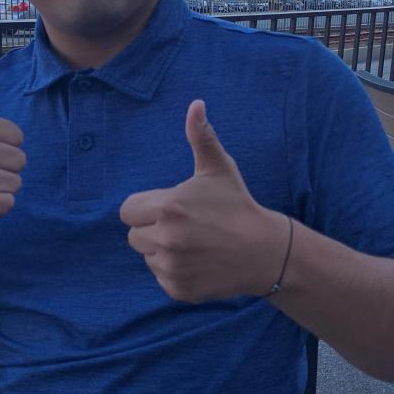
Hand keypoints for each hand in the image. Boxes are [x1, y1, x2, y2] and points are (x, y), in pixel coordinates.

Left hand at [120, 100, 288, 301]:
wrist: (266, 252)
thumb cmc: (237, 205)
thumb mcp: (219, 168)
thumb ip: (201, 136)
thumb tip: (195, 104)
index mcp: (168, 207)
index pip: (127, 211)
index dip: (146, 208)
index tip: (170, 209)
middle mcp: (166, 239)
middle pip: (134, 235)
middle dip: (153, 229)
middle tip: (186, 226)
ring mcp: (171, 267)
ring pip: (147, 256)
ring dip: (163, 251)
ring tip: (194, 244)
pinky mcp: (177, 289)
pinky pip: (160, 276)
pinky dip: (174, 272)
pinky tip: (199, 262)